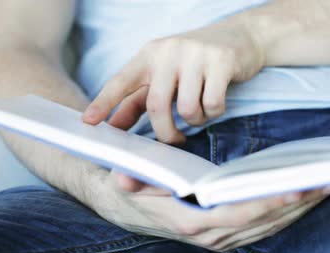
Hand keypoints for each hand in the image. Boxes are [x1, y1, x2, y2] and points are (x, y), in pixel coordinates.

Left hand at [82, 20, 264, 143]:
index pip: (121, 81)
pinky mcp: (221, 62)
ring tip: (201, 112)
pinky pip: (212, 104)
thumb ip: (139, 98)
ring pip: (187, 109)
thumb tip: (115, 125)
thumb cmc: (195, 62)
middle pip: (157, 106)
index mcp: (149, 55)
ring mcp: (196, 55)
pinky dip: (214, 113)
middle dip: (166, 132)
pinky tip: (216, 104)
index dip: (103, 103)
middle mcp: (169, 51)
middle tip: (176, 140)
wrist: (240, 36)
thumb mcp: (164, 74)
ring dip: (196, 121)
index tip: (88, 122)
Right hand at [87, 172, 329, 251]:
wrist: (124, 207)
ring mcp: (222, 238)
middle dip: (299, 202)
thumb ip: (130, 182)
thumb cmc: (132, 188)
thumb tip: (124, 180)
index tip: (297, 188)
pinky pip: (265, 227)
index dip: (269, 203)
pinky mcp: (229, 234)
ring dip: (301, 208)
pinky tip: (308, 198)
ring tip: (329, 186)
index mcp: (192, 222)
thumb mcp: (127, 180)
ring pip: (270, 226)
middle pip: (264, 222)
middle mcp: (211, 236)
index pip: (239, 215)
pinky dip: (289, 213)